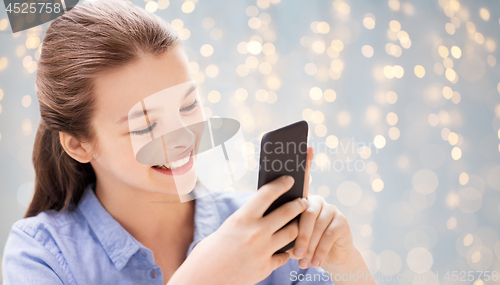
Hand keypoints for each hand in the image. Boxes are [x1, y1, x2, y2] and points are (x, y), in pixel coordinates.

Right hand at [168, 175, 308, 284]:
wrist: (203, 280)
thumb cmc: (209, 253)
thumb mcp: (228, 228)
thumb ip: (247, 220)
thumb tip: (264, 213)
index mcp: (243, 218)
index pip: (268, 193)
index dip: (281, 184)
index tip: (290, 180)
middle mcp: (256, 232)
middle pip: (288, 212)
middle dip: (299, 205)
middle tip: (303, 202)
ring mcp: (264, 251)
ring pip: (292, 233)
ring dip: (297, 228)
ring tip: (297, 224)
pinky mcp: (266, 268)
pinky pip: (284, 256)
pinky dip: (285, 252)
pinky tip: (284, 250)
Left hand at [288, 147, 376, 284]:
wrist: (327, 261)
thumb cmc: (303, 247)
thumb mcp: (290, 236)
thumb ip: (283, 223)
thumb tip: (267, 216)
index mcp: (302, 201)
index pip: (303, 180)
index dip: (306, 162)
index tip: (307, 146)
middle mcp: (318, 201)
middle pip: (305, 212)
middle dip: (298, 235)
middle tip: (293, 254)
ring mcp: (331, 209)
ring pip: (316, 225)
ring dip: (308, 247)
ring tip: (302, 262)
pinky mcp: (342, 221)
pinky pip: (328, 236)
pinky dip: (320, 252)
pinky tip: (317, 263)